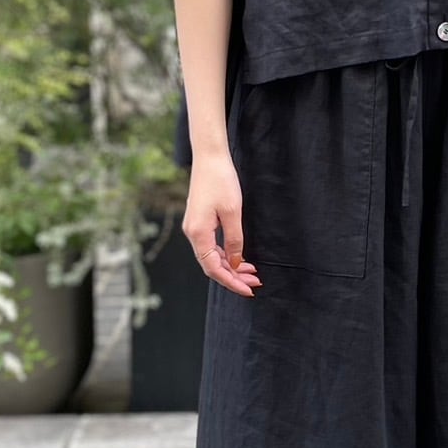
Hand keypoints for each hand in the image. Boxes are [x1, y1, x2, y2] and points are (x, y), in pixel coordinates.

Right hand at [182, 153, 262, 296]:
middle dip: (233, 276)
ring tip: (252, 272)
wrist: (210, 157)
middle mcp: (193, 233)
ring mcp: (195, 227)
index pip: (213, 268)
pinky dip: (226, 254)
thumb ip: (234, 240)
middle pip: (212, 265)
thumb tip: (234, 263)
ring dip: (231, 266)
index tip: (248, 290)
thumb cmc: (221, 181)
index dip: (231, 282)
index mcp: (198, 233)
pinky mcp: (200, 221)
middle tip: (255, 283)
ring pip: (212, 256)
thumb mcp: (233, 212)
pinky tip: (240, 257)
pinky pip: (212, 246)